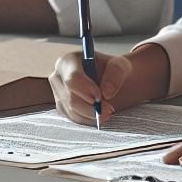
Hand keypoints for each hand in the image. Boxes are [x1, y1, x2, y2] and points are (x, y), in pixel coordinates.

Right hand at [50, 43, 169, 125]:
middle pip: (68, 96)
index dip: (83, 88)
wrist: (117, 83)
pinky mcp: (64, 109)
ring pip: (70, 111)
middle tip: (109, 111)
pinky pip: (73, 119)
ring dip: (90, 115)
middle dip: (89, 106)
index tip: (99, 97)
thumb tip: (106, 93)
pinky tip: (100, 116)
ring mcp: (59, 94)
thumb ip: (116, 74)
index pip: (70, 76)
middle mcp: (58, 77)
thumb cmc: (118, 71)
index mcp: (69, 60)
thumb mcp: (123, 66)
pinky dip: (87, 120)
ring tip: (109, 112)